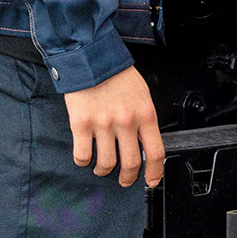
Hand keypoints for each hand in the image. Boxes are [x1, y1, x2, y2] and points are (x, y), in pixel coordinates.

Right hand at [64, 66, 164, 187]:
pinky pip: (82, 155)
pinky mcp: (81, 124)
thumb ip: (144, 119)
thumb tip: (144, 145)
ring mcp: (103, 124)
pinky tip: (85, 158)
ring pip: (106, 163)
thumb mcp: (142, 95)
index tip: (150, 180)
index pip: (155, 153)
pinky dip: (84, 162)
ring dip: (104, 171)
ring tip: (102, 168)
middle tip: (124, 179)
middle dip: (128, 177)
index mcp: (145, 114)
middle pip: (130, 163)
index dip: (154, 172)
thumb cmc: (117, 75)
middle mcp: (126, 122)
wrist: (91, 57)